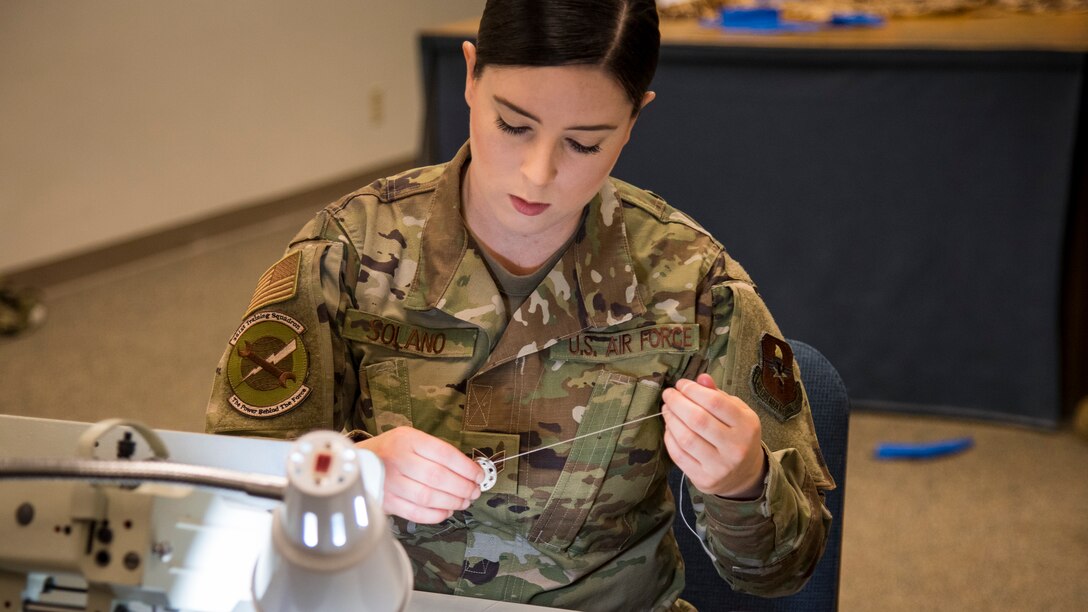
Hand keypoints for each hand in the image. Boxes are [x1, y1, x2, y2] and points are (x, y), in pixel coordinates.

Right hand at [356, 426, 483, 523]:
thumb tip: (468, 470)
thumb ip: (435, 452)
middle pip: (439, 477)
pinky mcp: (386, 502)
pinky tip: (446, 511)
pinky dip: (436, 515)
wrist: (353, 463)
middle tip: (474, 492)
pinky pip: (416, 513)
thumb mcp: (410, 438)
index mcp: (407, 439)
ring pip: (429, 497)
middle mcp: (398, 460)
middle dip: (463, 487)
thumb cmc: (389, 451)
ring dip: (453, 502)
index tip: (479, 475)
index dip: (466, 468)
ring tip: (464, 501)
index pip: (445, 454)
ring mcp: (390, 483)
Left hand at [661, 374, 767, 499]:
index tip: (681, 384)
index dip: (693, 390)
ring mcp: (720, 466)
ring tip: (666, 409)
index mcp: (747, 426)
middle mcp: (736, 447)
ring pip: (686, 439)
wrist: (744, 474)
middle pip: (698, 420)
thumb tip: (701, 378)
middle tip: (668, 394)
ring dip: (670, 419)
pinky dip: (669, 438)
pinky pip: (679, 455)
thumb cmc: (737, 435)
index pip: (715, 402)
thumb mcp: (737, 412)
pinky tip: (669, 427)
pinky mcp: (704, 479)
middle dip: (677, 403)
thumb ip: (718, 395)